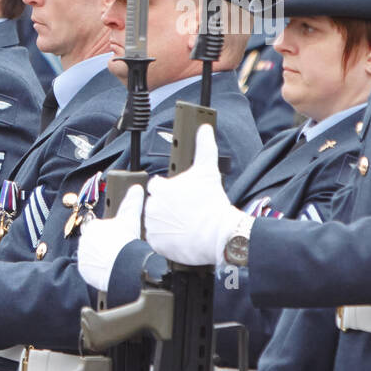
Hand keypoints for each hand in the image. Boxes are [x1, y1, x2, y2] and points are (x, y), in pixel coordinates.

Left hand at [76, 185, 144, 291]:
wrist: (123, 266)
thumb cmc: (127, 240)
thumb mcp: (131, 218)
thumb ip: (132, 202)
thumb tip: (137, 188)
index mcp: (93, 226)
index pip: (97, 228)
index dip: (108, 233)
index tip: (117, 238)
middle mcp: (84, 239)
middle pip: (93, 241)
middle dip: (103, 245)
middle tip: (117, 250)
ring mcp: (82, 255)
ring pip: (90, 255)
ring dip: (99, 257)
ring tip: (114, 260)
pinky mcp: (83, 269)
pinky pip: (89, 269)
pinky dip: (96, 270)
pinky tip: (108, 269)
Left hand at [143, 124, 242, 266]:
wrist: (219, 234)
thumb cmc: (213, 203)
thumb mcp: (208, 171)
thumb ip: (204, 147)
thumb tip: (204, 128)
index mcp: (159, 188)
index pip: (157, 186)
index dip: (169, 191)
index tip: (181, 197)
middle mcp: (151, 206)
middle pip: (156, 204)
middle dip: (167, 207)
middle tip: (185, 212)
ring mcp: (152, 226)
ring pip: (155, 222)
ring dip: (166, 223)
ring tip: (184, 224)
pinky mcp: (155, 242)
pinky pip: (157, 239)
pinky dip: (166, 239)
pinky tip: (180, 236)